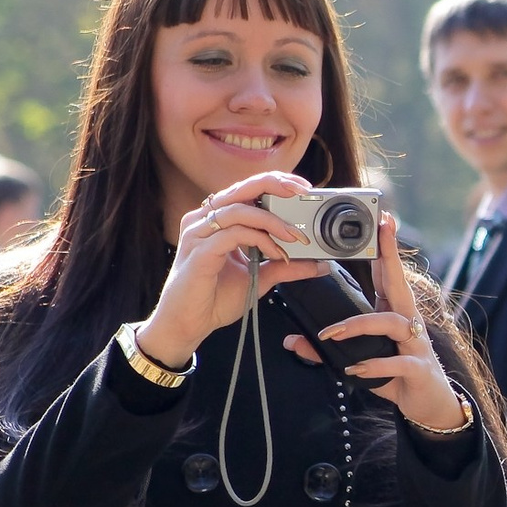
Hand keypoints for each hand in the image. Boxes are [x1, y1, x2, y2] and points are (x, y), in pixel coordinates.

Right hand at [135, 171, 328, 367]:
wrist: (188, 324)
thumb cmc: (214, 298)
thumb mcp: (259, 278)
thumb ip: (285, 267)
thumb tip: (318, 264)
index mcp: (217, 221)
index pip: (247, 190)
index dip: (275, 183)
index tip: (303, 188)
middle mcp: (205, 220)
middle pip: (242, 188)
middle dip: (276, 185)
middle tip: (302, 192)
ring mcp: (199, 233)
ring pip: (240, 209)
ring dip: (273, 221)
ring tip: (296, 236)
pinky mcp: (200, 251)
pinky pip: (234, 234)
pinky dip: (260, 240)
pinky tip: (276, 253)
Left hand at [285, 212, 470, 432]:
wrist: (429, 406)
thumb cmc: (397, 375)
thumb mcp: (361, 360)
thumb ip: (328, 351)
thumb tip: (292, 341)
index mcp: (395, 314)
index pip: (388, 275)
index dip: (384, 248)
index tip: (381, 221)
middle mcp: (408, 323)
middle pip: (398, 283)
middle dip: (389, 256)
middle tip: (380, 231)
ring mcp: (416, 345)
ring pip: (391, 323)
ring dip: (359, 325)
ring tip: (331, 334)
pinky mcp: (418, 369)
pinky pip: (396, 363)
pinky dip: (373, 366)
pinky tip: (354, 368)